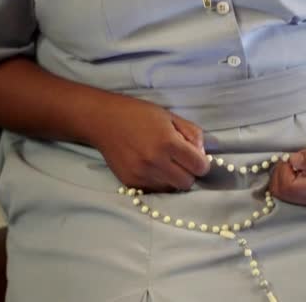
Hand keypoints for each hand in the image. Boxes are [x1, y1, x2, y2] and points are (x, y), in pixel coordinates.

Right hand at [88, 96, 209, 192]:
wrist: (104, 121)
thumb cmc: (139, 114)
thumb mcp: (170, 117)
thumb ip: (192, 134)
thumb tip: (201, 155)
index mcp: (168, 143)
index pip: (199, 167)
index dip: (201, 163)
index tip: (195, 157)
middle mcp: (155, 162)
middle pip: (187, 183)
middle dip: (188, 173)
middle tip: (180, 161)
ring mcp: (141, 175)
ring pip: (171, 189)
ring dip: (173, 179)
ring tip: (164, 164)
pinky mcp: (131, 183)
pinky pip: (154, 191)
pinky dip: (158, 182)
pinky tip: (151, 168)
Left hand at [270, 135, 305, 207]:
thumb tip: (293, 160)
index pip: (286, 186)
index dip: (283, 169)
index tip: (294, 156)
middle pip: (280, 192)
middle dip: (280, 172)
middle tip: (295, 158)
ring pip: (282, 192)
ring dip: (283, 174)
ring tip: (300, 162)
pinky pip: (289, 189)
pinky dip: (288, 177)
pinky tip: (302, 168)